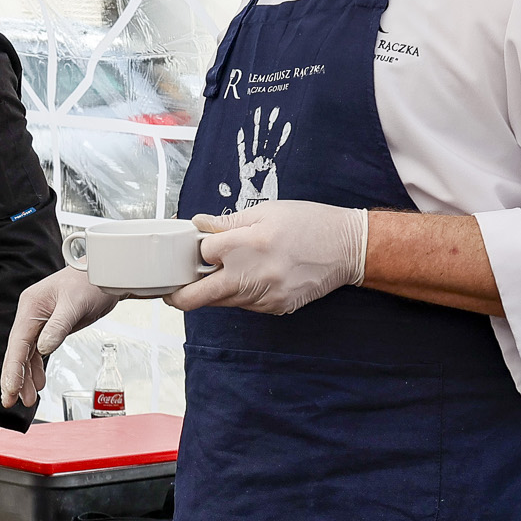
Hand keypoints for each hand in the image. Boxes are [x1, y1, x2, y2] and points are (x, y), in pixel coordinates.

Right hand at [1, 267, 118, 409]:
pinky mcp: (49, 327)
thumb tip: (43, 349)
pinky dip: (36, 367)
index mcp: (31, 306)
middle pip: (17, 350)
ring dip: (25, 376)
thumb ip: (58, 327)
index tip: (10, 389)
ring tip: (26, 400)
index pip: (18, 342)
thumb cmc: (91, 284)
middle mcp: (30, 314)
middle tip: (10, 400)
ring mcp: (38, 321)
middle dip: (13, 377)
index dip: (13, 368)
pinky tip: (38, 382)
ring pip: (26, 354)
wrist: (105, 274)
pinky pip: (37, 351)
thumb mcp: (75, 305)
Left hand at [166, 202, 367, 314]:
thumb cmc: (309, 224)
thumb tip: (198, 225)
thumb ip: (227, 223)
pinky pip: (243, 306)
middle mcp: (251, 276)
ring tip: (219, 273)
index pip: (200, 254)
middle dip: (177, 293)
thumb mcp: (266, 212)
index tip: (198, 245)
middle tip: (172, 287)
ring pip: (219, 303)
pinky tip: (250, 278)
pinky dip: (237, 294)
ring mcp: (263, 297)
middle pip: (195, 297)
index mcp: (246, 245)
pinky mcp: (274, 308)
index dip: (196, 249)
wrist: (348, 248)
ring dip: (211, 291)